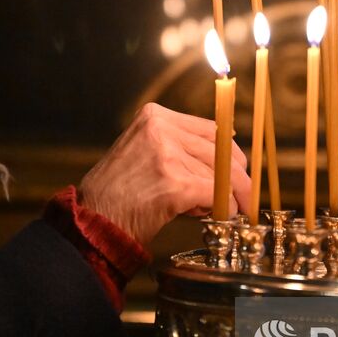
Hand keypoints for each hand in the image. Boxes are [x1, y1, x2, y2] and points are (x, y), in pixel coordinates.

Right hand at [78, 102, 250, 245]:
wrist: (92, 220)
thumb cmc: (118, 193)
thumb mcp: (143, 151)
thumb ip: (179, 146)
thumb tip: (226, 157)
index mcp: (154, 115)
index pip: (211, 128)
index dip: (231, 152)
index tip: (241, 169)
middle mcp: (160, 128)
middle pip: (221, 150)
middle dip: (237, 178)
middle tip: (245, 198)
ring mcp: (167, 154)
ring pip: (220, 175)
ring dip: (222, 197)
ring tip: (208, 209)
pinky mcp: (174, 183)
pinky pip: (216, 194)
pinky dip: (223, 208)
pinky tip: (217, 216)